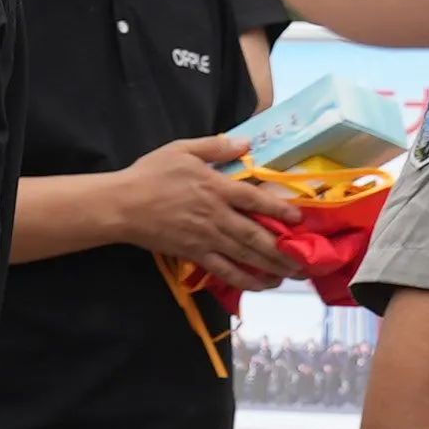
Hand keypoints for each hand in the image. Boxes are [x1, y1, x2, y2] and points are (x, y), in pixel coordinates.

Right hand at [104, 134, 300, 286]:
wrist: (122, 205)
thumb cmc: (150, 174)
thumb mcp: (181, 149)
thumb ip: (215, 146)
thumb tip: (245, 143)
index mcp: (216, 188)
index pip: (256, 200)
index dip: (280, 209)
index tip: (299, 218)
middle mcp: (217, 216)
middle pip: (257, 235)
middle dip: (284, 250)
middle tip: (305, 261)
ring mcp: (207, 238)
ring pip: (246, 256)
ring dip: (272, 267)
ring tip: (292, 275)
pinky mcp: (194, 254)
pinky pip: (225, 270)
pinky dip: (245, 280)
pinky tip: (261, 285)